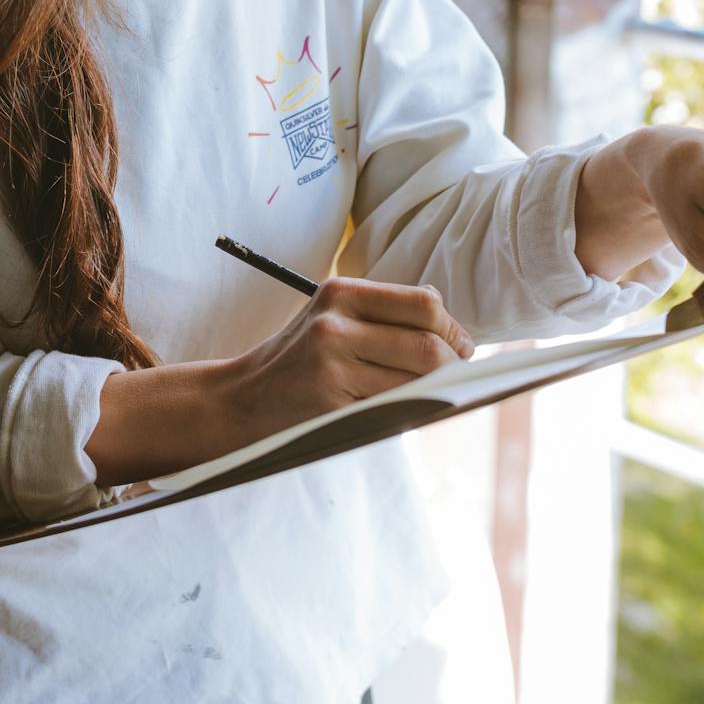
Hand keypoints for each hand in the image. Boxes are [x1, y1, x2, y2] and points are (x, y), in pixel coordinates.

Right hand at [86, 275, 474, 486]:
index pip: (423, 303)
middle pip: (428, 343)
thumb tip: (455, 341)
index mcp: (341, 292)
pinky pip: (393, 407)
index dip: (454, 328)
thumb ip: (382, 319)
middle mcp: (336, 322)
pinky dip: (411, 411)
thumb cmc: (297, 360)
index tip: (463, 347)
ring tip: (434, 395)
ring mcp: (332, 363)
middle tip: (458, 376)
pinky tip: (406, 411)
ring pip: (417, 379)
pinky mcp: (331, 401)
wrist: (240, 399)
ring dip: (436, 392)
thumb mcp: (332, 320)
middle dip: (455, 364)